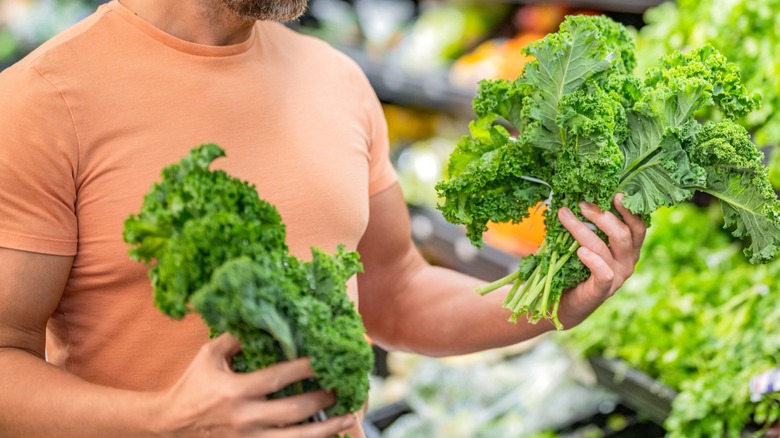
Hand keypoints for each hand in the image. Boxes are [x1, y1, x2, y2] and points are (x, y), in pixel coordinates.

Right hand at [154, 333, 354, 437]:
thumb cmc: (193, 385)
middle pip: (293, 411)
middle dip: (322, 399)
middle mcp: (244, 418)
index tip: (325, 359)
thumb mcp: (210, 356)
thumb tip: (265, 317)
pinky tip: (328, 435)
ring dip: (326, 428)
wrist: (169, 425)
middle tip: (342, 387)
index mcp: (234, 391)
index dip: (304, 369)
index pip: (277, 378)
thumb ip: (237, 337)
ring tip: (349, 417)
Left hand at [555, 193, 645, 327]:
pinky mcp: (603, 290)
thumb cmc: (574, 267)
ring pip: (605, 248)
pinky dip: (592, 260)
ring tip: (565, 216)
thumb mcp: (585, 242)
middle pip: (623, 234)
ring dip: (583, 229)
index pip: (637, 226)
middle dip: (602, 215)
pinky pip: (603, 273)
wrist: (565, 302)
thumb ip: (589, 225)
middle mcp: (627, 262)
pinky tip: (579, 251)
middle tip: (581, 203)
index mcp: (628, 249)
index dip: (629, 210)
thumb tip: (574, 198)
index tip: (615, 193)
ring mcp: (617, 277)